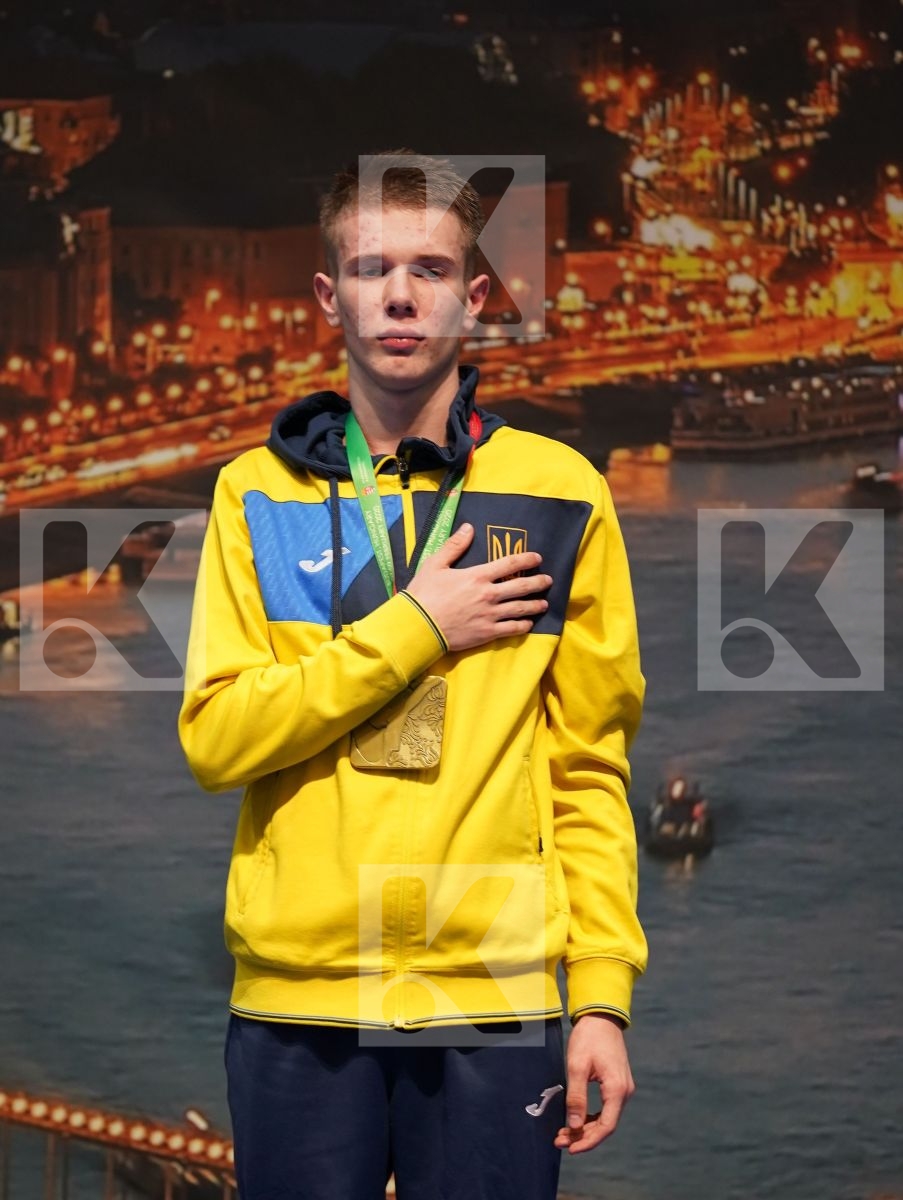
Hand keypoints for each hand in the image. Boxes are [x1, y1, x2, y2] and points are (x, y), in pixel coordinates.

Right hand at [405, 522, 550, 652]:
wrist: (418, 626)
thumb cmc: (423, 593)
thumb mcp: (435, 564)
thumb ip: (454, 546)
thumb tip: (469, 527)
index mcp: (478, 576)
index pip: (510, 564)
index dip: (527, 559)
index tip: (538, 558)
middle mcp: (489, 594)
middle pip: (522, 587)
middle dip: (538, 583)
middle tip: (548, 581)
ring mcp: (490, 615)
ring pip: (521, 609)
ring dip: (535, 605)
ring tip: (544, 604)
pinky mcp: (487, 633)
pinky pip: (512, 629)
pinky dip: (523, 626)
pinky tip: (528, 624)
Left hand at [553, 1014, 635, 1153]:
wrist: (601, 1017)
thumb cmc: (588, 1038)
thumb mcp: (577, 1066)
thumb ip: (576, 1097)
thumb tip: (574, 1126)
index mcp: (617, 1090)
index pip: (606, 1127)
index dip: (588, 1141)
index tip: (570, 1148)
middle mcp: (624, 1092)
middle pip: (605, 1125)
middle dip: (583, 1136)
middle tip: (559, 1140)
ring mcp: (622, 1089)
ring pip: (605, 1118)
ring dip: (585, 1128)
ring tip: (563, 1134)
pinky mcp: (617, 1084)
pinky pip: (606, 1108)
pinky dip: (591, 1117)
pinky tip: (576, 1120)